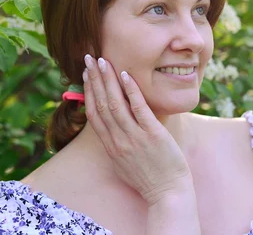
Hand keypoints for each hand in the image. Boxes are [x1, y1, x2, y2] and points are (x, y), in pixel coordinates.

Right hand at [82, 54, 193, 205]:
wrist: (167, 193)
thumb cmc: (149, 177)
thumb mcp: (123, 163)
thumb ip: (116, 145)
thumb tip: (111, 129)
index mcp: (110, 146)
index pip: (93, 114)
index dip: (87, 92)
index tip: (85, 75)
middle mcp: (118, 140)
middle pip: (100, 104)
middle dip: (93, 80)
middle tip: (88, 59)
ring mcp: (134, 137)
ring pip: (115, 104)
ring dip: (107, 80)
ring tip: (102, 61)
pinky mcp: (152, 134)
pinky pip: (139, 108)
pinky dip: (131, 90)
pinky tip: (126, 74)